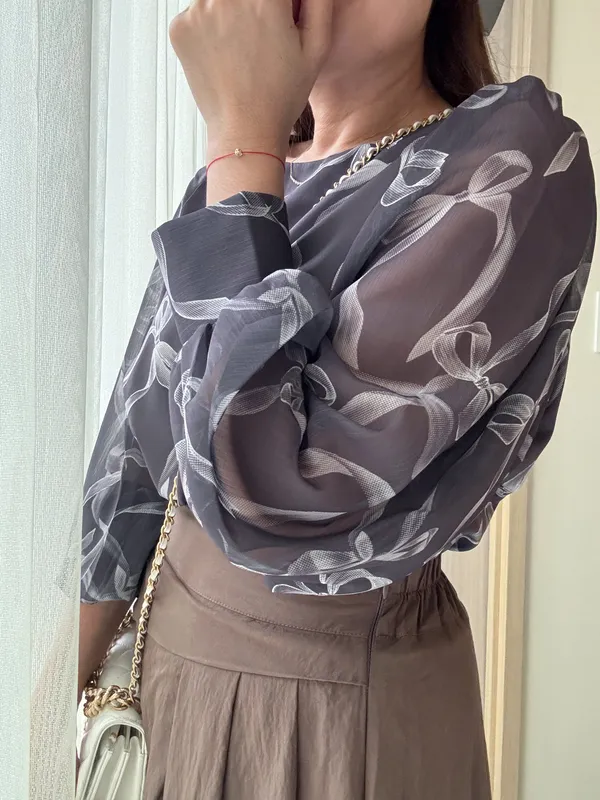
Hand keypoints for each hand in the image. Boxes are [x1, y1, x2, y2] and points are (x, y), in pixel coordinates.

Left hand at [169, 0, 332, 157]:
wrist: (245, 132)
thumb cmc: (282, 96)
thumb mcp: (317, 47)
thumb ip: (318, 1)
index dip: (279, 4)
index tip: (279, 20)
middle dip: (255, 6)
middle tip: (261, 34)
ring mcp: (199, 10)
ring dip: (230, 11)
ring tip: (242, 47)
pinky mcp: (180, 27)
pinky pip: (197, 12)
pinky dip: (210, 28)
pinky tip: (225, 56)